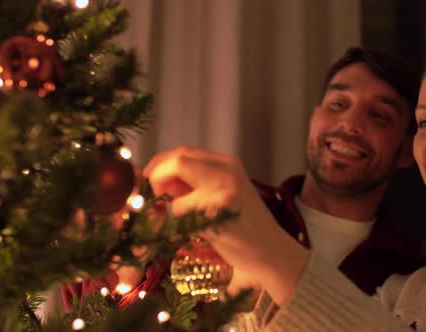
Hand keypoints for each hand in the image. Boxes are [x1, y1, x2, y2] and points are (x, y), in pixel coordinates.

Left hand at [143, 146, 308, 304]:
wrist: (273, 252)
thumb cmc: (245, 227)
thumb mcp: (223, 194)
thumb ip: (195, 183)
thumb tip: (158, 179)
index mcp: (227, 163)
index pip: (183, 152)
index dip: (161, 165)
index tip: (152, 183)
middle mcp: (227, 169)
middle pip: (178, 159)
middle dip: (157, 177)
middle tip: (153, 197)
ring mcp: (224, 188)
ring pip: (176, 188)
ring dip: (172, 207)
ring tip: (187, 220)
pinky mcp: (219, 210)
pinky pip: (183, 212)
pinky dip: (182, 224)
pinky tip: (201, 232)